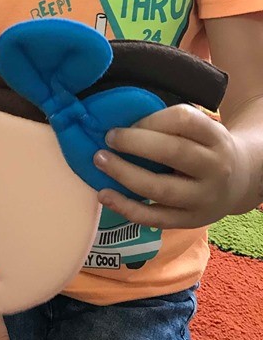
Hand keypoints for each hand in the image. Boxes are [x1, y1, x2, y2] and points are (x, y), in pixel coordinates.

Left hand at [94, 104, 246, 228]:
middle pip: (174, 152)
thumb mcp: (200, 129)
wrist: (240, 182)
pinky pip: (156, 217)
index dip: (151, 119)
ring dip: (125, 175)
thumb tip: (118, 118)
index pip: (184, 120)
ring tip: (99, 161)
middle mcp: (216, 167)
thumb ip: (170, 124)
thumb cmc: (205, 147)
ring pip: (162, 189)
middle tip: (107, 138)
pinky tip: (105, 195)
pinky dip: (127, 208)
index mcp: (215, 137)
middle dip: (135, 144)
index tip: (126, 121)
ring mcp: (204, 198)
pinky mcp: (191, 221)